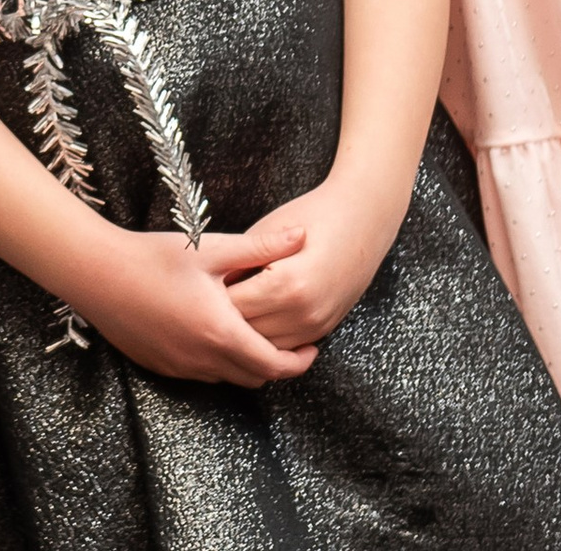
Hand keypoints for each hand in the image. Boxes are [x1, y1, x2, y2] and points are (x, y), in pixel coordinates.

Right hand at [60, 214, 318, 386]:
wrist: (95, 272)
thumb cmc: (153, 256)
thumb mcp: (210, 248)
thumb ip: (260, 248)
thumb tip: (302, 236)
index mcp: (222, 334)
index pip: (276, 365)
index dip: (301, 361)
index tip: (313, 346)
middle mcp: (204, 361)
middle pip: (256, 378)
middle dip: (278, 364)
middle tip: (290, 341)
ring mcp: (181, 368)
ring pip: (229, 378)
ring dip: (247, 363)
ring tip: (254, 333)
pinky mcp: (161, 366)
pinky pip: (202, 374)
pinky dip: (218, 362)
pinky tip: (214, 332)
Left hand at [223, 174, 404, 349]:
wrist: (362, 219)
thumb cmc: (313, 215)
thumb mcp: (269, 231)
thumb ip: (242, 261)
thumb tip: (216, 283)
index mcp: (286, 284)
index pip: (234, 306)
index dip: (212, 297)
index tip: (198, 289)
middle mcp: (303, 311)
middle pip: (249, 332)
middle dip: (226, 318)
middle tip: (206, 304)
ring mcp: (317, 324)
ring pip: (268, 345)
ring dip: (247, 333)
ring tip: (226, 313)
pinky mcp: (325, 327)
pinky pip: (289, 344)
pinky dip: (269, 338)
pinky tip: (254, 320)